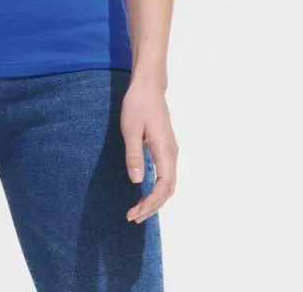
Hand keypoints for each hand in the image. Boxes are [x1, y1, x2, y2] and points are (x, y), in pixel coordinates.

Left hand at [120, 75, 178, 223]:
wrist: (148, 86)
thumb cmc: (138, 104)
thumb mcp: (130, 129)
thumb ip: (134, 155)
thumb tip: (136, 181)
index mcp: (165, 151)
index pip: (163, 186)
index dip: (151, 203)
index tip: (135, 213)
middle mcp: (172, 153)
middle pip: (168, 189)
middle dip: (153, 206)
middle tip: (133, 217)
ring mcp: (170, 150)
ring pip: (168, 183)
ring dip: (155, 199)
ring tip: (138, 210)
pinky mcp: (165, 147)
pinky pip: (165, 175)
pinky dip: (157, 189)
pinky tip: (145, 193)